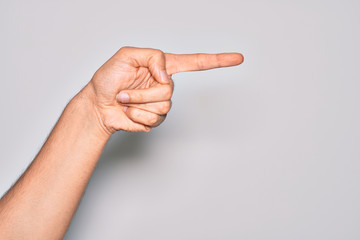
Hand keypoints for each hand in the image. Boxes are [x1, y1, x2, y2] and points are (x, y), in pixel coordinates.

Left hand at [83, 46, 242, 133]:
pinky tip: (128, 112)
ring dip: (137, 104)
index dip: (217, 61)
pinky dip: (136, 116)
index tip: (238, 59)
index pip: (195, 63)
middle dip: (142, 93)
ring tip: (124, 101)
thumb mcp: (126, 55)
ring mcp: (161, 103)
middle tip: (124, 91)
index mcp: (162, 67)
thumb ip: (152, 57)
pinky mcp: (155, 119)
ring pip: (162, 106)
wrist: (97, 105)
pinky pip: (154, 120)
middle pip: (169, 90)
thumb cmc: (108, 78)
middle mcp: (165, 84)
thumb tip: (167, 76)